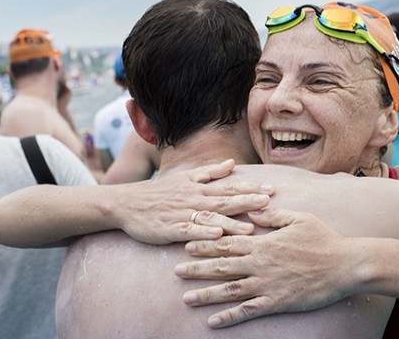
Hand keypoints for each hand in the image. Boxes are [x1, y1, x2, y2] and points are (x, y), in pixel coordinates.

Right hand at [112, 159, 274, 244]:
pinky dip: (202, 233)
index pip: (229, 187)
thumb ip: (210, 172)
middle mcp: (194, 200)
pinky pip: (189, 231)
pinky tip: (216, 236)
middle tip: (269, 203)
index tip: (271, 188)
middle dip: (247, 202)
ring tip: (250, 228)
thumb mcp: (185, 178)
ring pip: (210, 218)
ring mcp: (182, 214)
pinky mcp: (170, 229)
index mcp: (199, 188)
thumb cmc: (159, 193)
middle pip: (224, 201)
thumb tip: (232, 163)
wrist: (127, 203)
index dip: (250, 187)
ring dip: (230, 223)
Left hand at [174, 208, 353, 327]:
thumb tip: (252, 207)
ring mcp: (266, 284)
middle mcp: (260, 263)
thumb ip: (272, 215)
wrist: (344, 265)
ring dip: (206, 294)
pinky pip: (247, 311)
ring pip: (229, 290)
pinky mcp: (276, 301)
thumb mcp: (298, 219)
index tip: (187, 245)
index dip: (206, 245)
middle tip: (175, 271)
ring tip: (186, 299)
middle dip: (197, 269)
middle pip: (222, 266)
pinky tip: (212, 322)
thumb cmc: (323, 239)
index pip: (227, 243)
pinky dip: (229, 317)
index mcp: (263, 243)